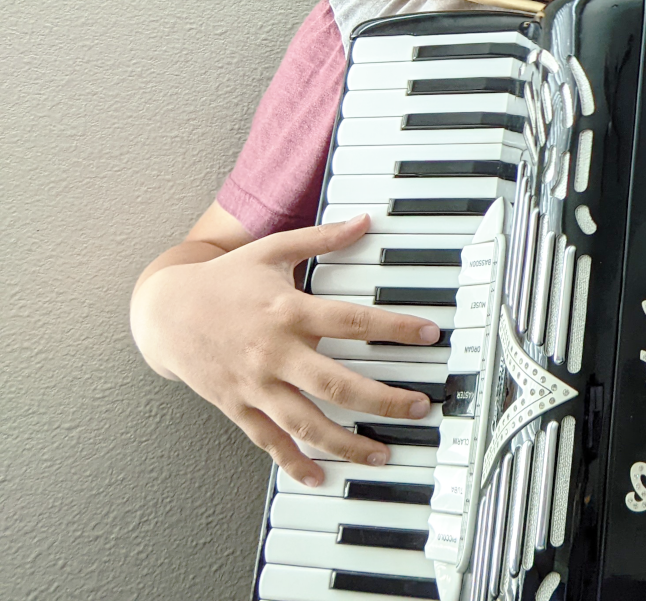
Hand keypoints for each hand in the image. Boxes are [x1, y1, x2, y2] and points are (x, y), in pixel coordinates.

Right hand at [130, 213, 441, 485]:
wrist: (163, 312)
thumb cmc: (223, 279)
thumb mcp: (272, 250)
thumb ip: (321, 238)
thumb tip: (364, 221)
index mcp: (288, 311)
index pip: (352, 322)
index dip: (394, 328)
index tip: (430, 336)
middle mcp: (274, 352)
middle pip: (336, 383)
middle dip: (382, 400)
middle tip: (418, 408)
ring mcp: (255, 384)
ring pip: (306, 423)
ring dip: (347, 444)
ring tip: (382, 454)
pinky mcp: (238, 407)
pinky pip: (270, 441)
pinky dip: (294, 462)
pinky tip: (320, 476)